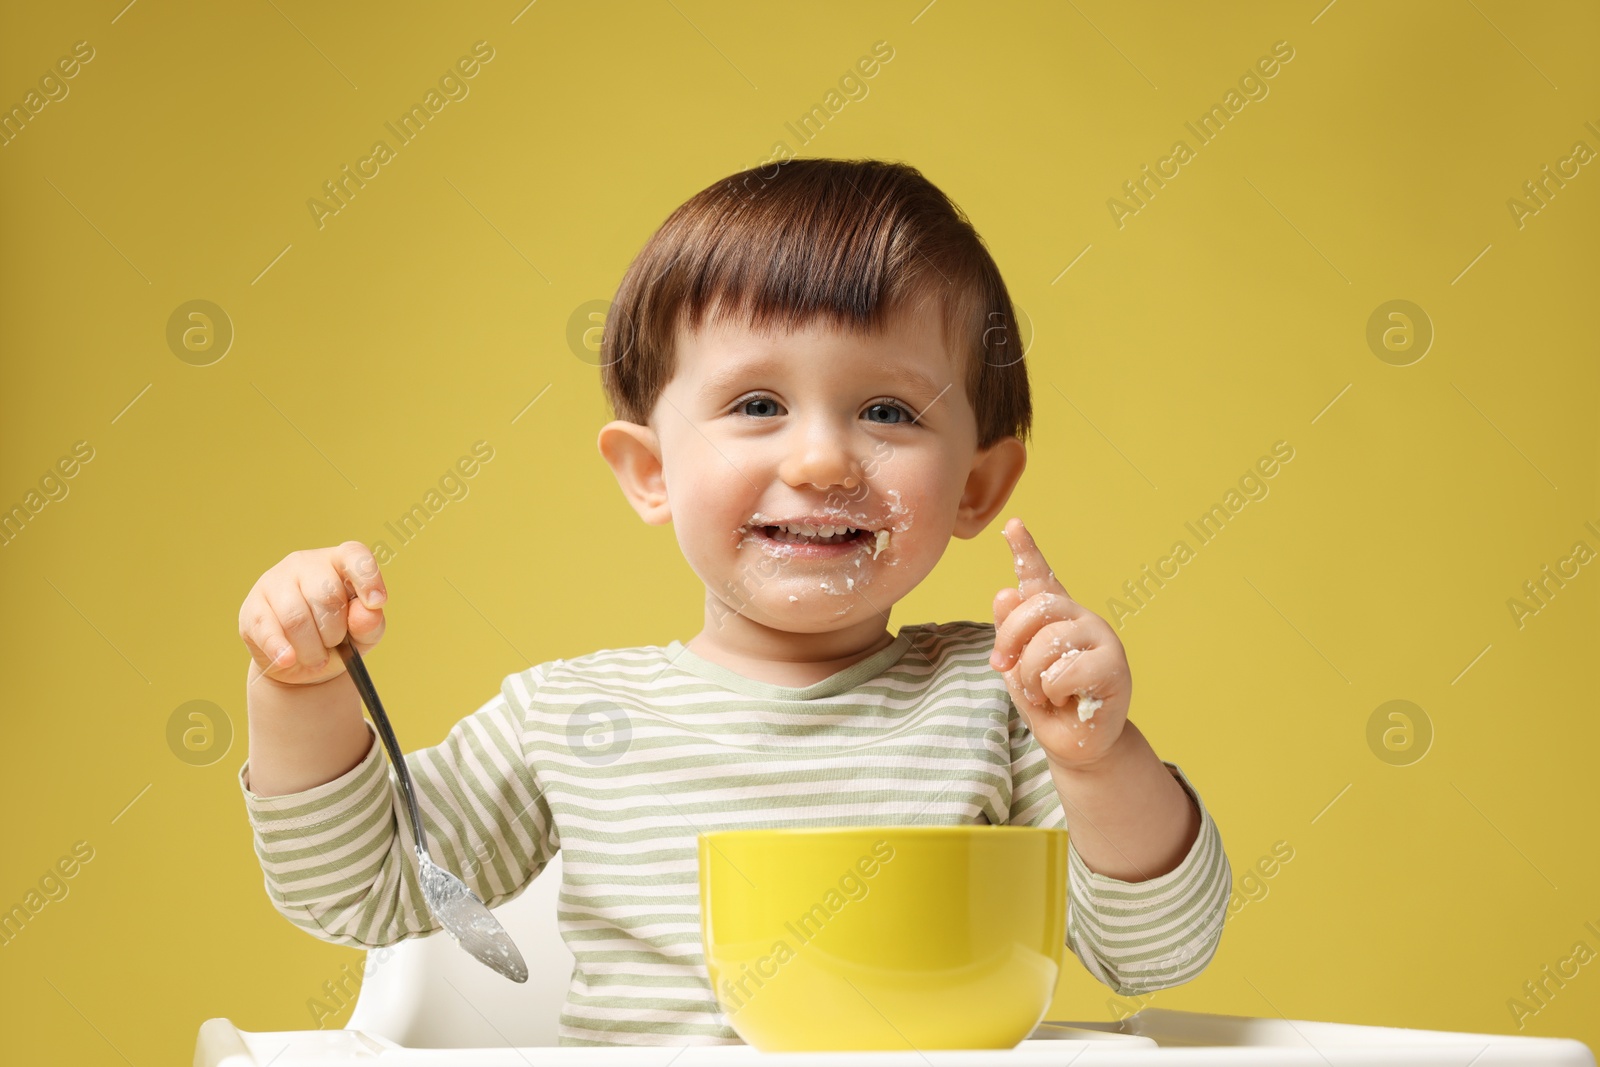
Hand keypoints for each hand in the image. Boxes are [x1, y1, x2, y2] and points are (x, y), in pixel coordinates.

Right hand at [238, 541, 387, 686]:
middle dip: (335, 631)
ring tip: (315, 657)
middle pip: (326, 595)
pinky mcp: (252, 609)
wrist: (302, 664)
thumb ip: (371, 623)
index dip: (368, 578)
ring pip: (296, 617)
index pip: (355, 556)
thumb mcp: (364, 635)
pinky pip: (268, 631)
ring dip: (311, 648)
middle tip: (333, 644)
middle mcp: (305, 563)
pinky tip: (289, 659)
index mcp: (338, 561)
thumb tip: (367, 611)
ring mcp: (274, 581)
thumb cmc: (340, 639)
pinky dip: (282, 651)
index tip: (377, 603)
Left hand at [989, 517, 1130, 768]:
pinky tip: (1066, 700)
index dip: (1026, 550)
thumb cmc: (1047, 704)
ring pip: (1046, 643)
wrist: (1076, 744)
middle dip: (1009, 642)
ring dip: (1031, 677)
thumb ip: (1009, 634)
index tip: (1013, 524)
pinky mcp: (1114, 667)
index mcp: (1056, 616)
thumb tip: (1004, 593)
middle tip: (1005, 668)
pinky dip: (1052, 693)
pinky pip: (1063, 672)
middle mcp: (1082, 618)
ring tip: (1044, 692)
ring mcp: (1102, 639)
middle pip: (1035, 608)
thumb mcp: (1017, 667)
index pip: (1040, 576)